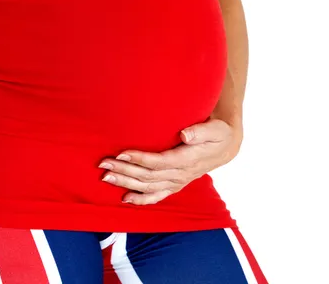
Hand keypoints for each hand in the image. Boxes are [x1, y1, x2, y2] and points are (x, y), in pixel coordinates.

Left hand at [98, 118, 242, 204]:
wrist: (224, 147)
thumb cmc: (217, 133)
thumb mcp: (215, 129)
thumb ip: (200, 131)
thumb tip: (185, 134)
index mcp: (188, 160)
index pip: (159, 162)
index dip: (139, 159)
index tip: (121, 153)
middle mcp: (180, 175)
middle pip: (148, 176)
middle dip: (124, 170)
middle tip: (104, 164)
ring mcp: (176, 182)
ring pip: (147, 187)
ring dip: (125, 183)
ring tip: (105, 177)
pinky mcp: (174, 185)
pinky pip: (156, 197)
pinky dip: (141, 200)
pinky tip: (125, 199)